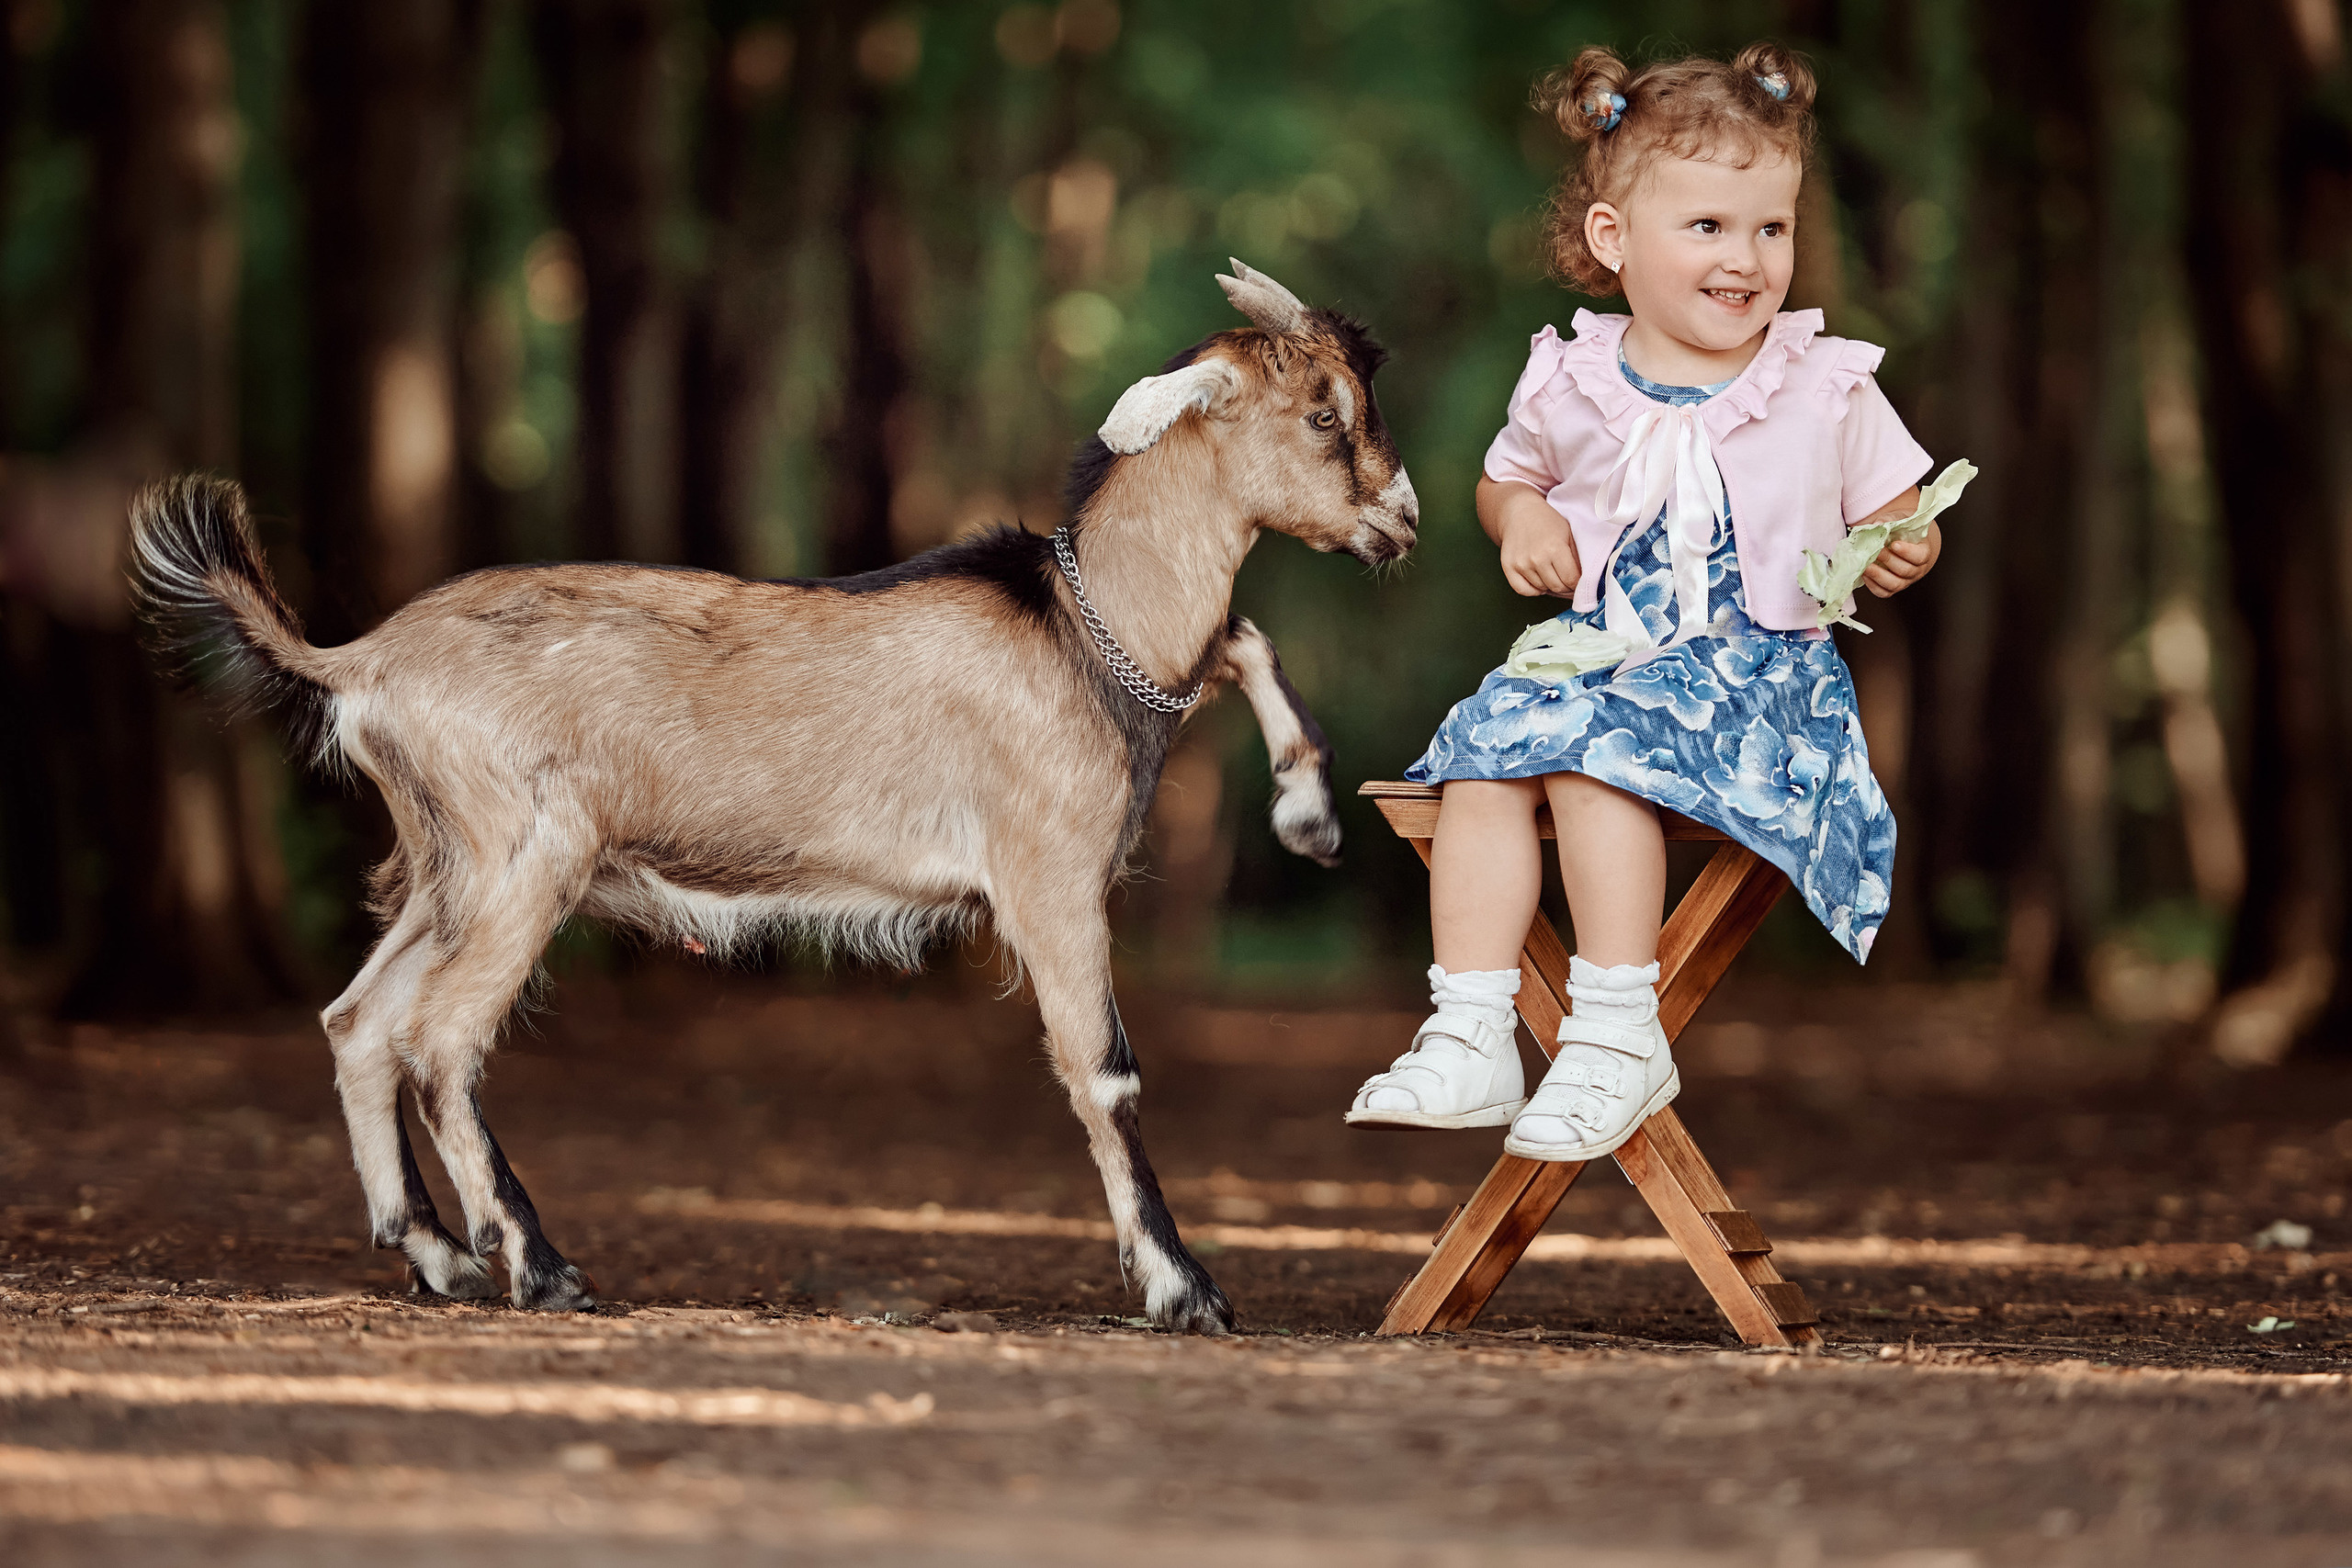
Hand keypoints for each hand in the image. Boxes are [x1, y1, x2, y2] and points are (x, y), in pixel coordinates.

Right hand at [1480, 479, 1581, 597]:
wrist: (1519, 512)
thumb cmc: (1546, 522)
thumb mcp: (1568, 534)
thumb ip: (1577, 557)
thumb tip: (1583, 580)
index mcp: (1555, 548)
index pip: (1571, 580)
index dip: (1577, 583)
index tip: (1577, 580)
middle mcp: (1537, 558)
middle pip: (1557, 587)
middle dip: (1565, 586)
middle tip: (1566, 580)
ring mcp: (1521, 563)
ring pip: (1542, 589)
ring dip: (1549, 586)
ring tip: (1551, 573)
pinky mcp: (1508, 567)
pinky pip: (1523, 590)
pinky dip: (1533, 590)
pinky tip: (1538, 581)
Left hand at [1863, 521, 1940, 597]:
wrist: (1898, 542)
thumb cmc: (1901, 531)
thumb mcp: (1898, 520)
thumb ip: (1889, 521)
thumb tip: (1877, 523)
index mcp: (1923, 552)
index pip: (1920, 556)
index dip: (1907, 552)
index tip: (1894, 544)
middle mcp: (1916, 569)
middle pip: (1905, 570)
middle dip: (1888, 560)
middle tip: (1876, 551)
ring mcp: (1905, 581)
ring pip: (1895, 584)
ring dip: (1878, 575)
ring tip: (1866, 566)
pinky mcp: (1891, 588)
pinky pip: (1883, 592)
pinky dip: (1872, 585)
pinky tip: (1864, 574)